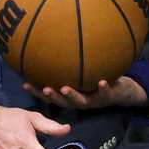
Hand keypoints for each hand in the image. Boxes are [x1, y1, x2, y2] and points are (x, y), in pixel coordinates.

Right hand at [24, 76, 148, 109]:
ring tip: (65, 88)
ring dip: (72, 95)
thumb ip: (68, 67)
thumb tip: (52, 46)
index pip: (51, 96)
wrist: (123, 92)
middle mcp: (80, 100)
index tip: (25, 83)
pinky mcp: (108, 96)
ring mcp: (93, 99)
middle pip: (62, 101)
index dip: (37, 92)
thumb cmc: (98, 80)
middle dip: (52, 97)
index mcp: (71, 96)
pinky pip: (106, 92)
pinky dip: (103, 87)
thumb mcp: (82, 74)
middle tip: (44, 89)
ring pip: (81, 100)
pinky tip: (102, 81)